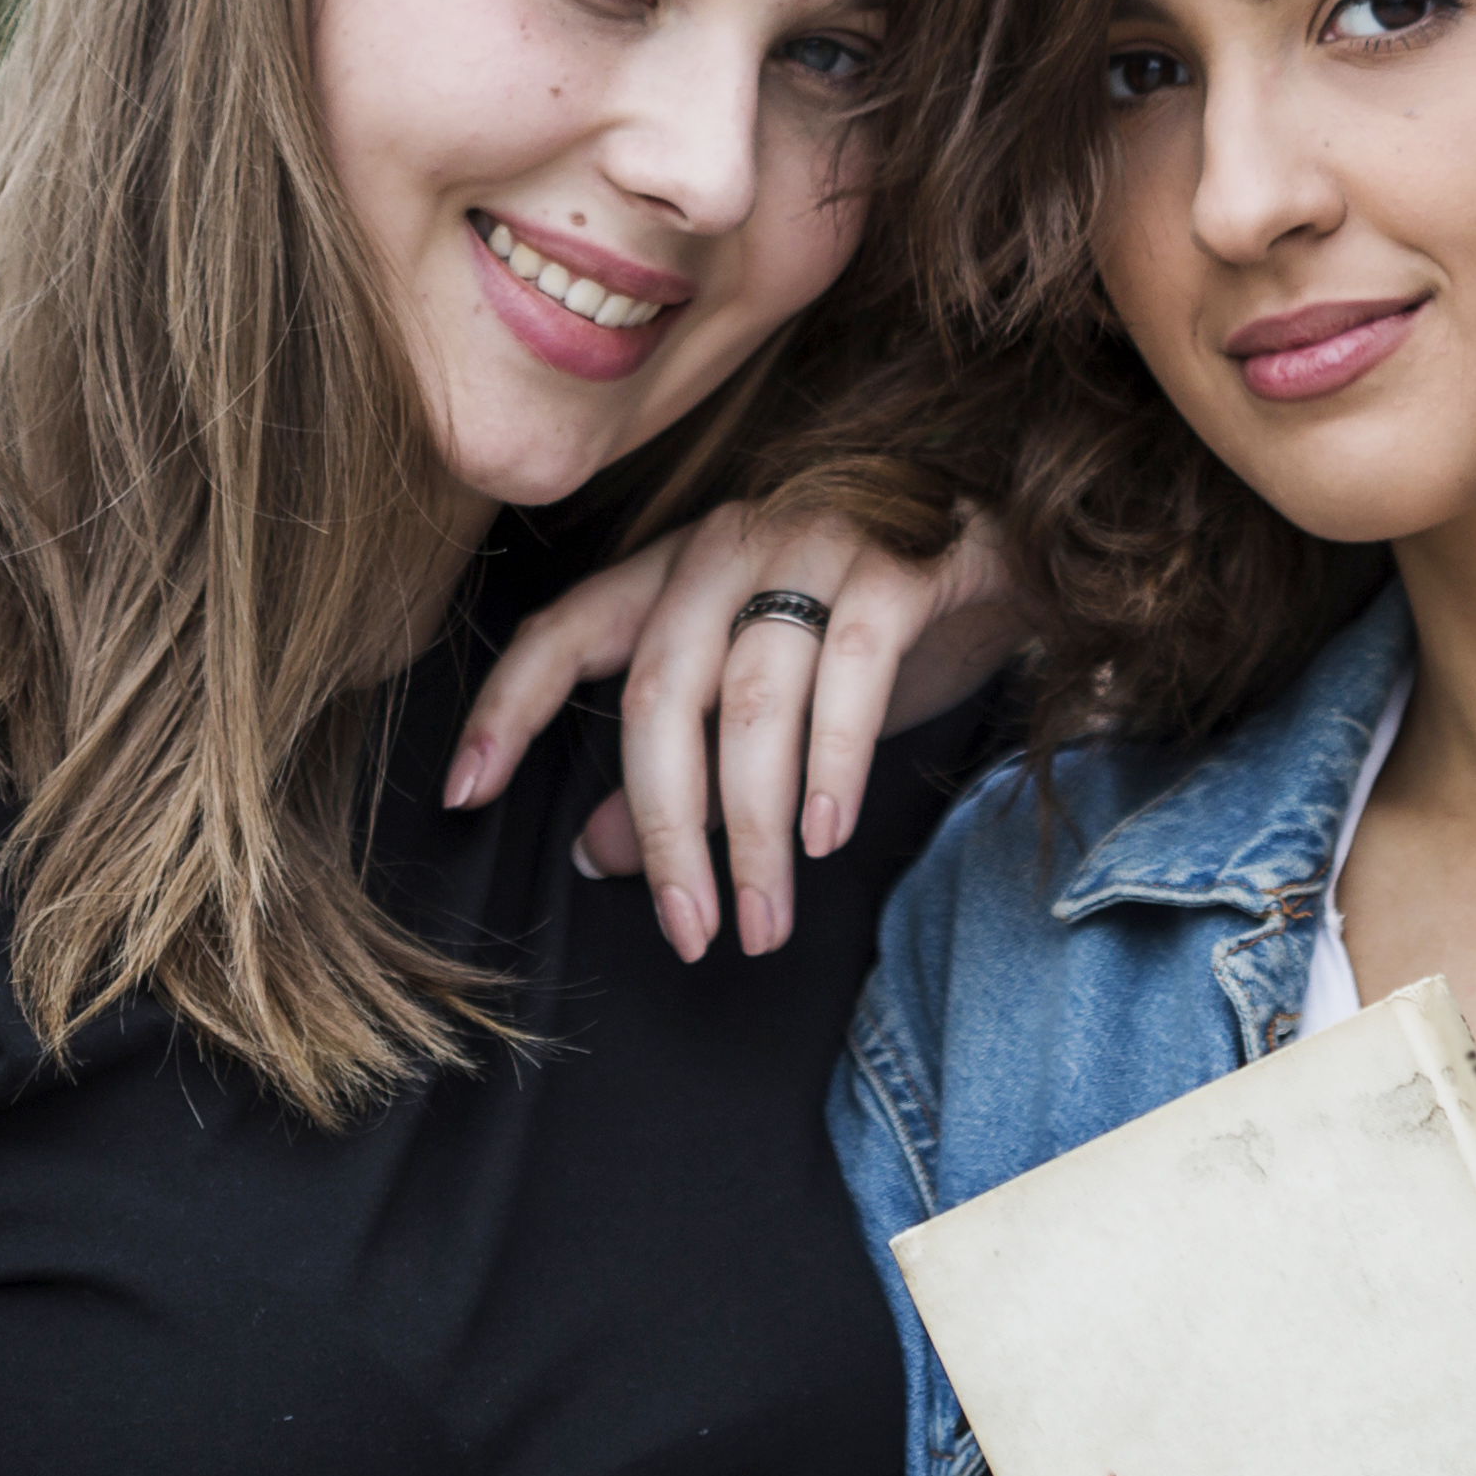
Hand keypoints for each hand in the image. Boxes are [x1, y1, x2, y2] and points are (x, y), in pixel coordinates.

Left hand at [441, 500, 1023, 961]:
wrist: (1012, 545)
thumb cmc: (875, 620)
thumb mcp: (768, 695)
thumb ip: (683, 766)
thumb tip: (596, 854)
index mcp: (677, 571)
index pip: (564, 632)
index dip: (505, 710)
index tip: (463, 795)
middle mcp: (729, 546)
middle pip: (660, 696)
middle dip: (668, 831)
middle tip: (692, 930)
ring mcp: (814, 545)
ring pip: (753, 700)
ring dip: (753, 827)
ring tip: (765, 917)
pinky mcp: (897, 566)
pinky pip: (849, 670)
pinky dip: (831, 763)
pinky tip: (824, 834)